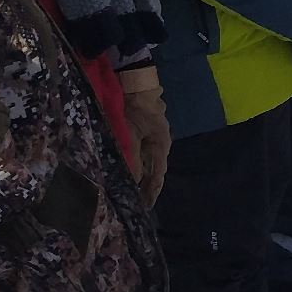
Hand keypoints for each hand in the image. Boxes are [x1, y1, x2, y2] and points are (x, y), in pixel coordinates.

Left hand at [118, 66, 170, 204]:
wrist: (136, 83)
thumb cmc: (135, 110)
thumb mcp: (131, 135)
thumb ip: (132, 158)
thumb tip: (132, 181)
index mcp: (161, 147)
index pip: (158, 176)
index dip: (151, 193)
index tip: (144, 208)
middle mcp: (161, 144)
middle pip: (154, 171)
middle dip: (145, 187)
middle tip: (135, 203)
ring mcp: (154, 137)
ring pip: (148, 163)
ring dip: (141, 176)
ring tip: (131, 190)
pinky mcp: (146, 132)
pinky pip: (143, 154)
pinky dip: (138, 164)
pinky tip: (129, 169)